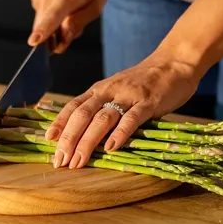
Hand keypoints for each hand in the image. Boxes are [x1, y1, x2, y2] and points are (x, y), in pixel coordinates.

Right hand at [28, 0, 107, 53]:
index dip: (42, 31)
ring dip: (57, 27)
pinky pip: (43, 19)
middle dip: (57, 37)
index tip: (33, 41)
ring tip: (72, 10)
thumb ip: (79, 22)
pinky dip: (54, 19)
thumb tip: (62, 39)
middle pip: (44, 28)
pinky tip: (64, 7)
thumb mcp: (97, 3)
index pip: (51, 16)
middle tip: (74, 24)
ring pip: (44, 25)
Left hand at [45, 55, 200, 168]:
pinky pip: (132, 118)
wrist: (174, 63)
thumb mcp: (117, 91)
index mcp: (99, 89)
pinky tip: (112, 148)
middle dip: (69, 139)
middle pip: (82, 115)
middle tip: (60, 160)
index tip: (48, 141)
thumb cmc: (144, 81)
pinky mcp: (149, 102)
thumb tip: (84, 134)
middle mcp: (109, 90)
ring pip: (102, 119)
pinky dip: (120, 133)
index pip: (73, 106)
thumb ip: (103, 107)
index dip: (60, 123)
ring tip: (78, 161)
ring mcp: (129, 96)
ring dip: (88, 141)